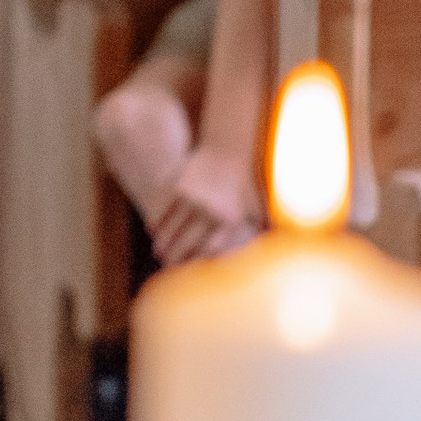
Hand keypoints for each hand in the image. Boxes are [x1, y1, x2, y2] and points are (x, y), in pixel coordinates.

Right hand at [149, 142, 261, 266]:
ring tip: (158, 253)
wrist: (228, 149)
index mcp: (230, 219)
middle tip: (168, 267)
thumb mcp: (256, 205)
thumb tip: (268, 246)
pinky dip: (157, 220)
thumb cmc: (245, 181)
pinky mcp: (180, 186)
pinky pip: (165, 208)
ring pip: (173, 227)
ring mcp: (193, 198)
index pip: (211, 248)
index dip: (199, 262)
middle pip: (189, 241)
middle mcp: (211, 211)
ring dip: (164, 242)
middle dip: (176, 256)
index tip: (191, 271)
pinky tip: (152, 230)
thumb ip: (260, 227)